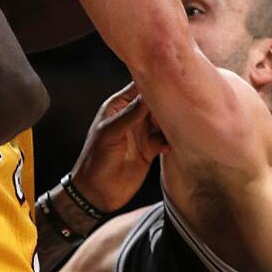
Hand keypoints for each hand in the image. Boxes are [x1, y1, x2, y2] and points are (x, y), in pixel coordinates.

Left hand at [69, 82, 169, 212]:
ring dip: (171, 122)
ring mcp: (142, 132)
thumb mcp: (110, 134)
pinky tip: (167, 147)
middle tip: (176, 108)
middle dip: (167, 102)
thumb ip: (129, 115)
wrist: (97, 192)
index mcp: (118, 107)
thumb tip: (148, 95)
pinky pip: (165, 139)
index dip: (153, 81)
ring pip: (164, 119)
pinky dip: (170, 141)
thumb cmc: (96, 160)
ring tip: (173, 128)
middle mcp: (132, 116)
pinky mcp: (150, 149)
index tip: (170, 78)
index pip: (138, 86)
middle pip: (156, 101)